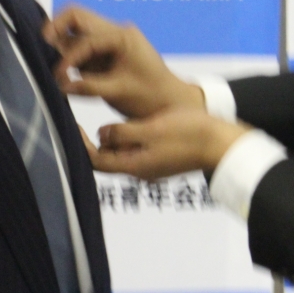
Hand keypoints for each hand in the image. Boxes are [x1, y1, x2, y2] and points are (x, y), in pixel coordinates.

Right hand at [44, 4, 203, 119]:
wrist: (171, 103)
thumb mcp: (119, 92)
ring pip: (76, 30)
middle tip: (42, 46)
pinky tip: (62, 71)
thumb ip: (88, 86)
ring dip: (61, 44)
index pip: (85, 38)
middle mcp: (115, 32)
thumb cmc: (150, 97)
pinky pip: (80, 46)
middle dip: (56, 28)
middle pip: (76, 16)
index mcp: (122, 36)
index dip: (69, 57)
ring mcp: (109, 41)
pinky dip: (68, 55)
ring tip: (53, 65)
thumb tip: (60, 84)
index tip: (60, 78)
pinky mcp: (104, 53)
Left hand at [82, 107, 246, 181]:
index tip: (72, 126)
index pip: (97, 161)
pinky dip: (128, 139)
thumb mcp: (150, 129)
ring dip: (112, 140)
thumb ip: (123, 132)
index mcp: (135, 166)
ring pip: (123, 155)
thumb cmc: (188, 134)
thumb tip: (101, 135)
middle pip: (108, 160)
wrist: (221, 143)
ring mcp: (152, 166)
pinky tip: (129, 125)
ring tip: (104, 122)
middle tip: (82, 122)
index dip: (81, 146)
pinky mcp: (162, 159)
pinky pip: (137, 151)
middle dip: (94, 144)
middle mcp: (141, 170)